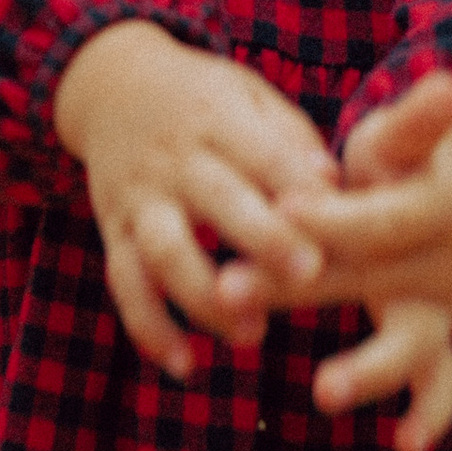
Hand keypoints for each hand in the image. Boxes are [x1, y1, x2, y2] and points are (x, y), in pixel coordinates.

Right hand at [53, 21, 338, 381]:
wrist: (111, 86)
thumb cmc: (206, 101)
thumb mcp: (250, 95)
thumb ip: (290, 140)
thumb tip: (334, 184)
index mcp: (220, 118)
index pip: (265, 153)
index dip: (300, 186)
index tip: (341, 221)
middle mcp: (177, 159)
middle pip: (219, 200)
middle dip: (263, 239)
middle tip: (309, 277)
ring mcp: (141, 197)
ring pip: (165, 250)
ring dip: (205, 296)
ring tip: (252, 334)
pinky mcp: (113, 231)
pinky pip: (125, 284)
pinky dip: (149, 327)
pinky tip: (183, 365)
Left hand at [272, 69, 451, 450]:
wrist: (438, 200)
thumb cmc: (399, 163)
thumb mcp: (400, 139)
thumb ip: (412, 124)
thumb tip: (448, 83)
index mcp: (436, 205)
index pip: (373, 218)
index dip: (327, 217)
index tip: (277, 211)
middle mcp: (445, 263)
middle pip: (365, 278)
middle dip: (296, 285)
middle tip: (229, 291)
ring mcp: (441, 310)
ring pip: (409, 344)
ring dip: (366, 368)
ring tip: (323, 390)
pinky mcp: (433, 343)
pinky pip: (439, 384)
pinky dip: (429, 416)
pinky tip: (405, 448)